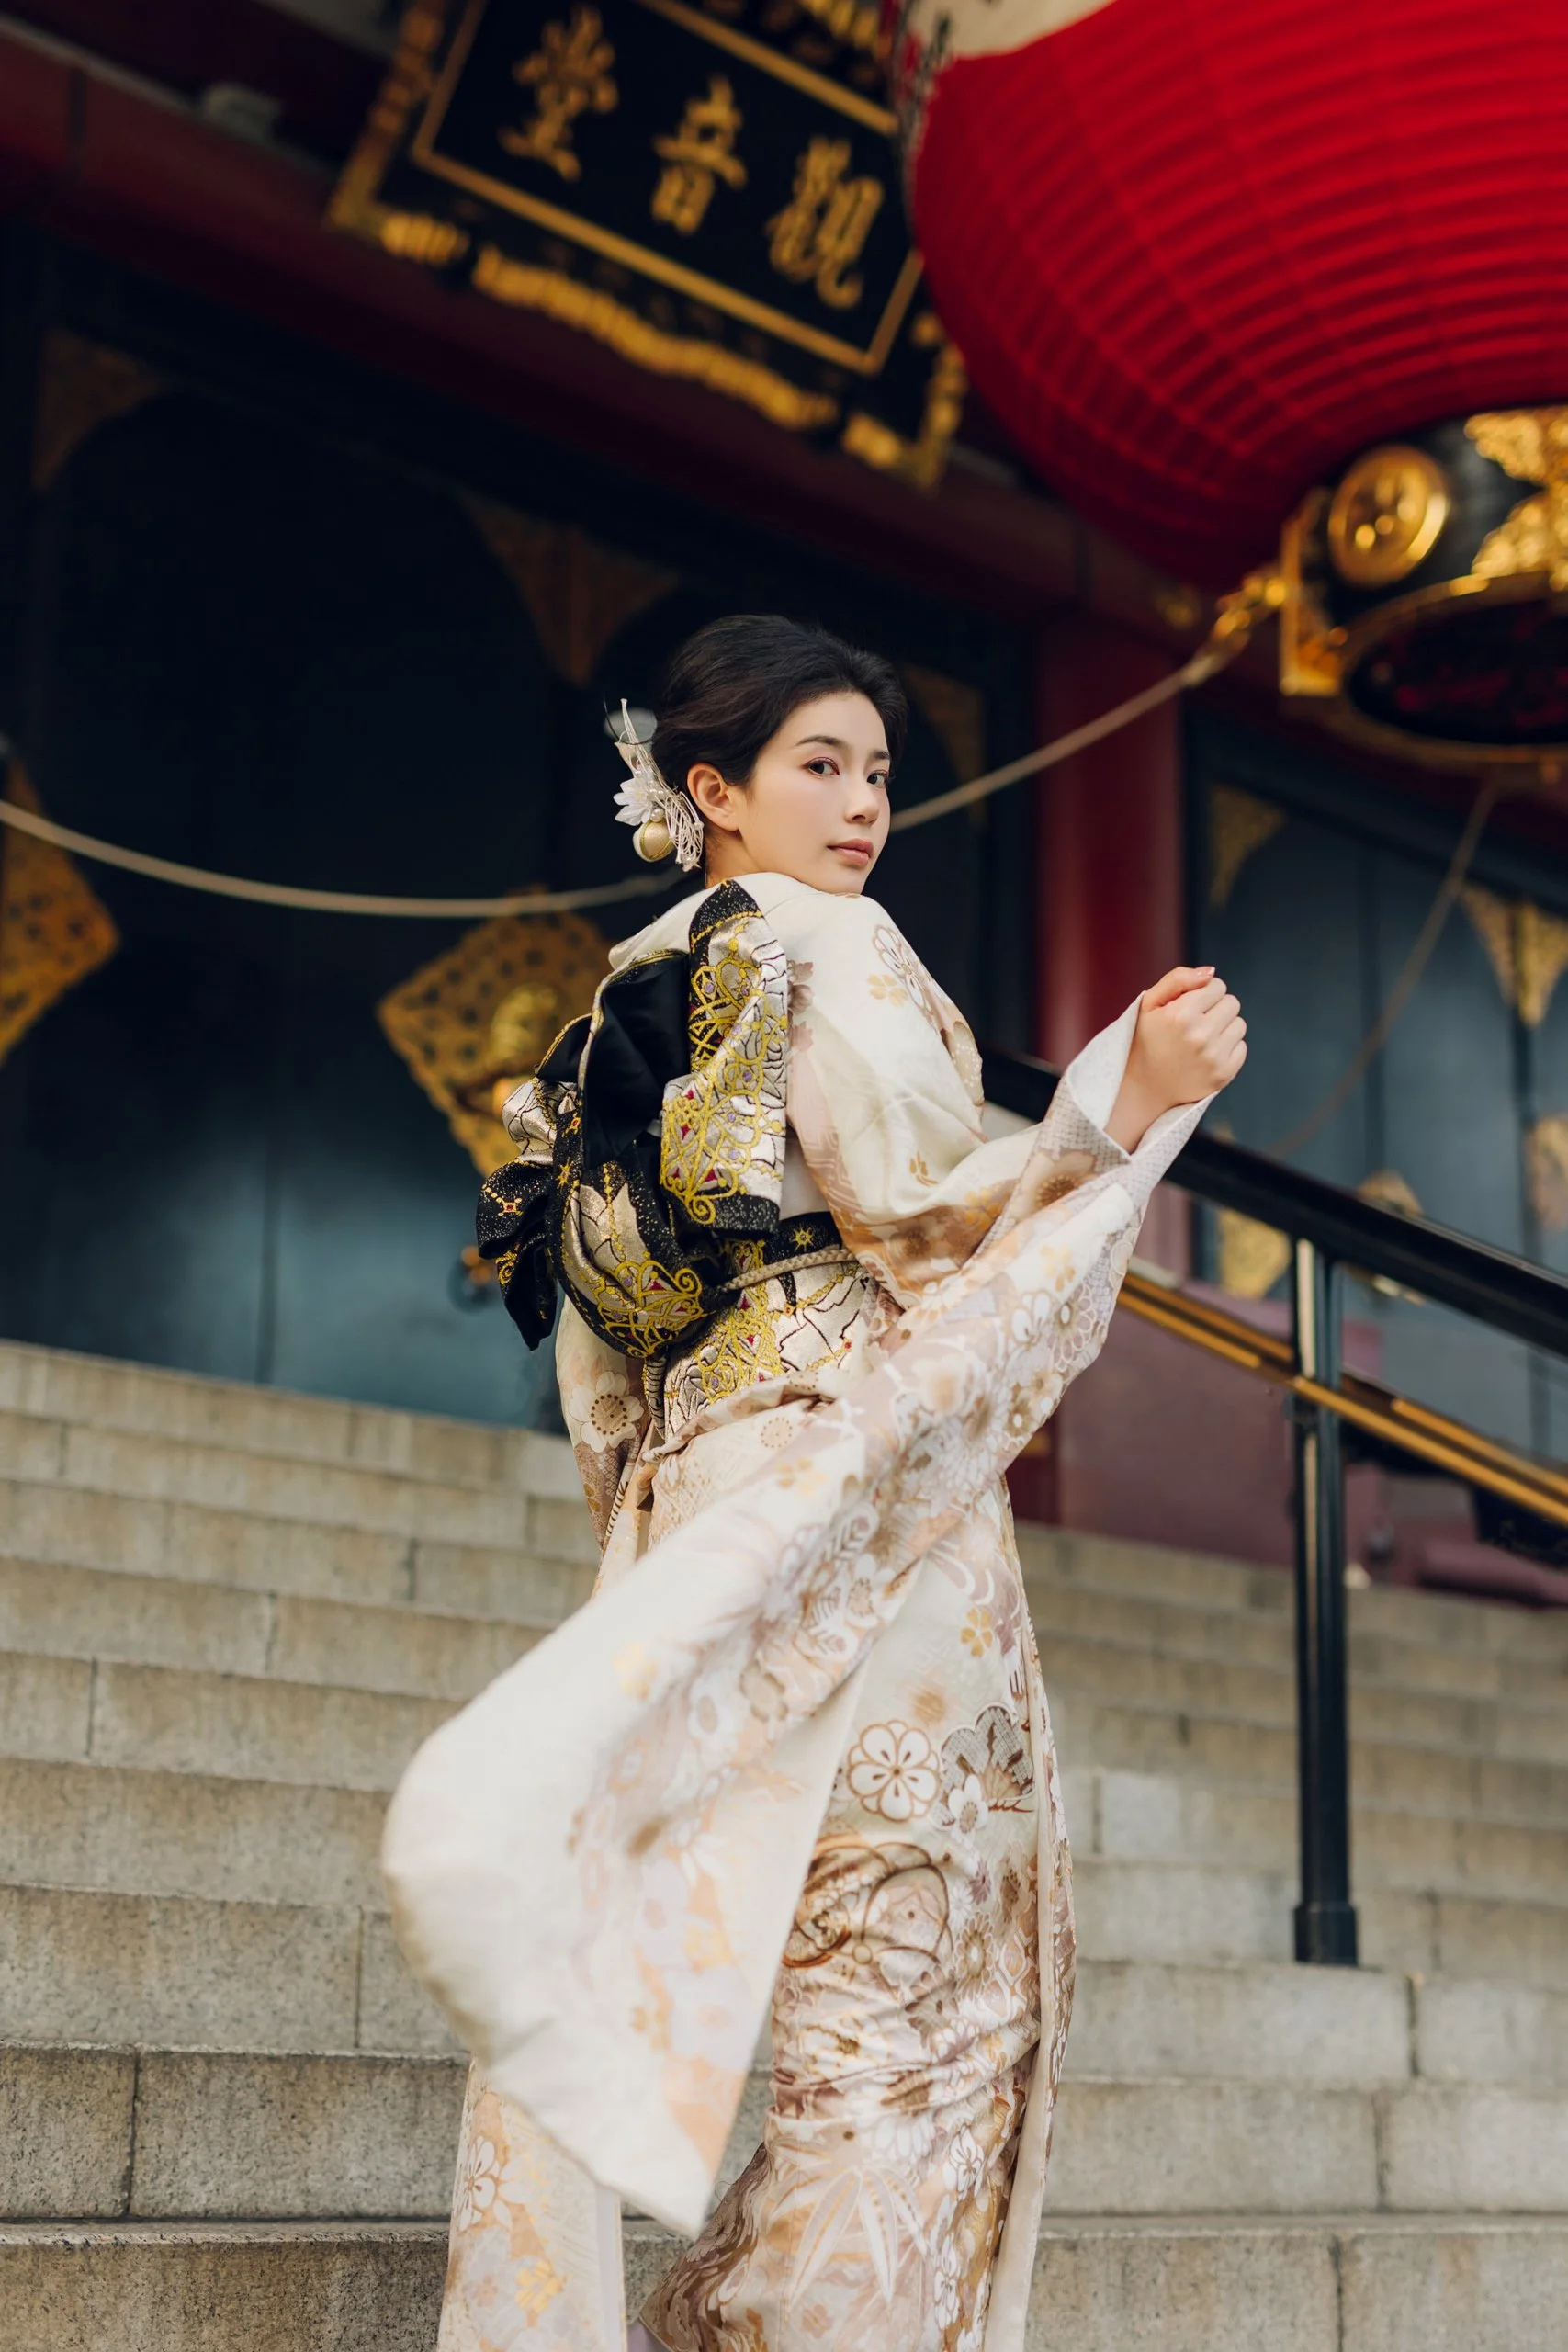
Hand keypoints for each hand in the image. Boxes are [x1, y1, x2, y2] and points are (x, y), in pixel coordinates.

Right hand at [1106, 966, 1246, 1151]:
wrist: (1142, 1088)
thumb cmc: (1145, 1040)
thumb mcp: (1149, 1004)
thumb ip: (1178, 979)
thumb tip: (1212, 972)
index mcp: (1180, 1015)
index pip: (1217, 986)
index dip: (1203, 993)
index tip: (1188, 1006)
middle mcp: (1199, 1036)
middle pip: (1232, 1003)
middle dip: (1215, 1008)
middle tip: (1194, 1023)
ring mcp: (1213, 1057)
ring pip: (1239, 1024)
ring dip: (1223, 1027)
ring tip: (1200, 1039)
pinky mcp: (1223, 1074)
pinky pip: (1241, 1047)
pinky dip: (1227, 1048)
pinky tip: (1206, 1055)